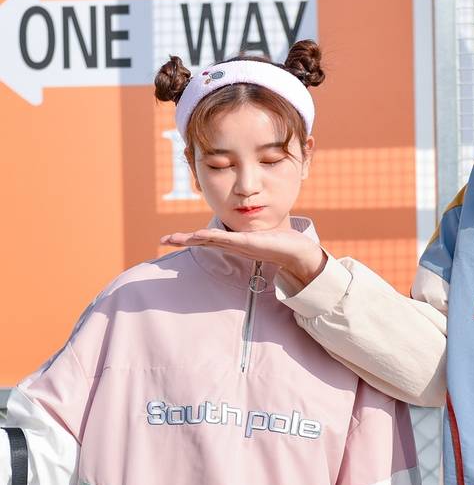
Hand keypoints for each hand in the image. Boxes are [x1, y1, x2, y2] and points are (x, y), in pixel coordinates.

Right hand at [161, 227, 326, 285]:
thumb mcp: (265, 236)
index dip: (191, 238)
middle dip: (183, 240)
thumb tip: (258, 232)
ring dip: (191, 239)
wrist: (299, 253)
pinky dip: (211, 237)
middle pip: (204, 241)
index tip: (173, 237)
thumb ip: (258, 234)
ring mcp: (240, 245)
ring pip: (210, 240)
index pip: (209, 239)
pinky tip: (197, 235)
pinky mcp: (248, 243)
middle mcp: (235, 245)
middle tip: (164, 240)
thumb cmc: (284, 244)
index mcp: (236, 243)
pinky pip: (226, 239)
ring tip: (173, 238)